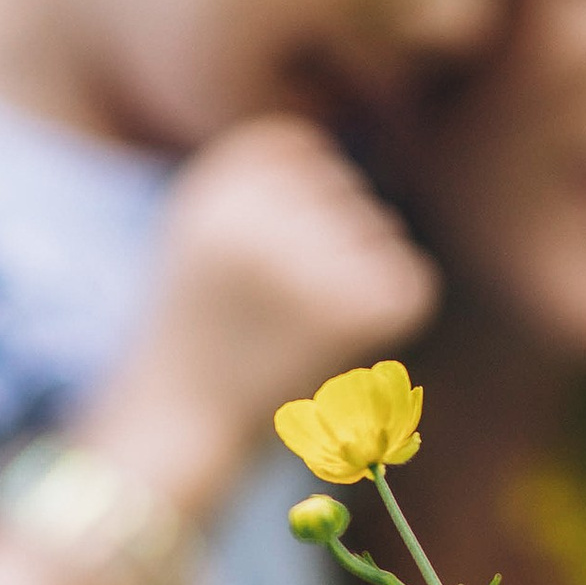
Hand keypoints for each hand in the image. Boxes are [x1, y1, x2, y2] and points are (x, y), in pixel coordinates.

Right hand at [81, 117, 437, 525]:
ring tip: (302, 333)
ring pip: (380, 233)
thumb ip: (252, 188)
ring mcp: (303, 267)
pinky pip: (412, 284)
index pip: (295, 146)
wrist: (173, 438)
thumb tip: (329, 154)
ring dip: (359, 276)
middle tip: (284, 309)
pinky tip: (348, 348)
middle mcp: (254, 219)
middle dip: (331, 238)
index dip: (300, 195)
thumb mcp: (196, 241)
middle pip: (343, 187)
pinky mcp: (351, 314)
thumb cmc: (190, 344)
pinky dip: (395, 314)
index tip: (274, 254)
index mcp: (211, 191)